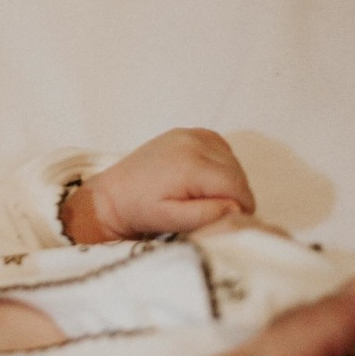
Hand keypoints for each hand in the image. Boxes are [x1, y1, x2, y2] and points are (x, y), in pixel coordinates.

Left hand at [64, 128, 254, 243]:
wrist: (113, 193)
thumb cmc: (139, 210)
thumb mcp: (171, 220)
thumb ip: (206, 215)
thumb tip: (236, 207)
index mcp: (190, 165)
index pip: (236, 186)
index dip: (241, 208)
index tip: (231, 222)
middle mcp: (193, 142)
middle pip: (237, 173)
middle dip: (235, 196)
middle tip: (217, 214)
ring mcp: (191, 134)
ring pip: (232, 160)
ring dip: (228, 181)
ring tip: (206, 198)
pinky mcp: (189, 133)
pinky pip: (221, 148)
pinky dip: (220, 165)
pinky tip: (203, 180)